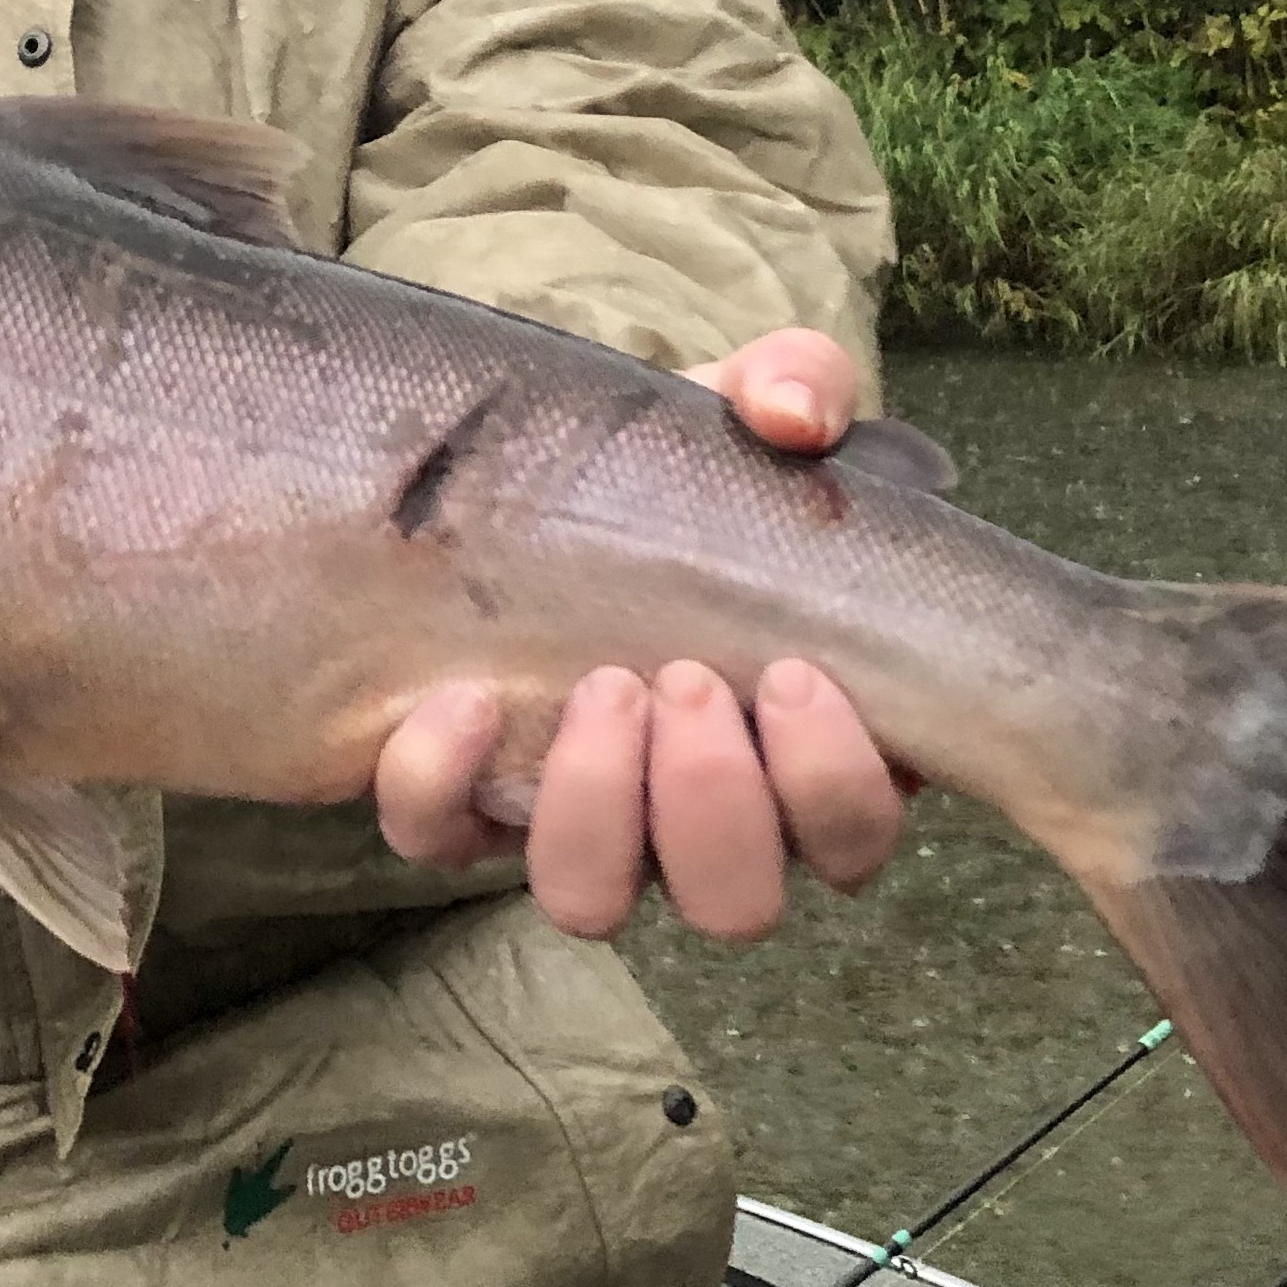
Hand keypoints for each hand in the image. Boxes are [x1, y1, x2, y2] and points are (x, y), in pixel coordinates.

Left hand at [373, 328, 909, 941]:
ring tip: (597, 687)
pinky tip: (462, 694)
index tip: (797, 672)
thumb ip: (796, 386)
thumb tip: (796, 414)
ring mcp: (572, 822)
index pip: (848, 836)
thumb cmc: (673, 467)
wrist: (533, 466)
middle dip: (714, 801)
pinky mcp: (456, 802)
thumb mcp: (742, 411)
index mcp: (797, 750)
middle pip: (733, 900)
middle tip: (684, 678)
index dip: (832, 783)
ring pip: (593, 901)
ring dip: (597, 811)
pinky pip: (438, 840)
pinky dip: (444, 780)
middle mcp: (692, 819)